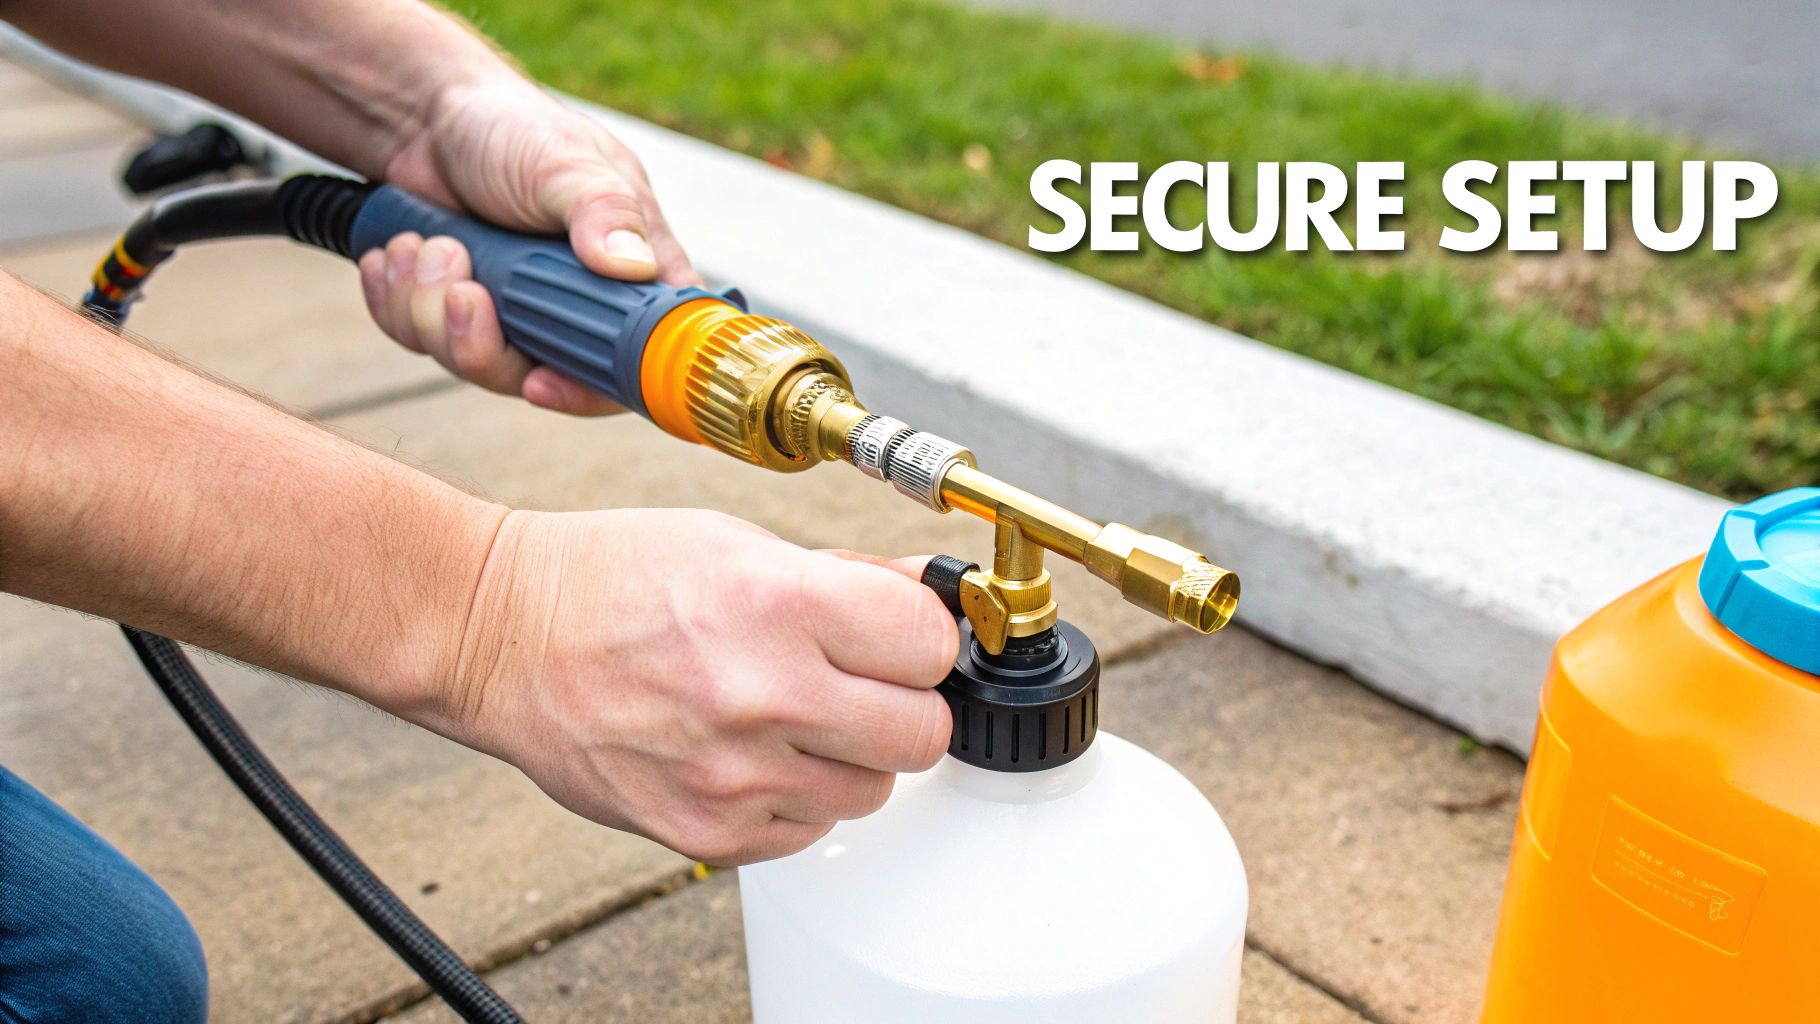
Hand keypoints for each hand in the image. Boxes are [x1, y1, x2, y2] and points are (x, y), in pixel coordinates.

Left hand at [358, 79, 700, 414]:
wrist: (429, 116)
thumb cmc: (516, 128)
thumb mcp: (567, 162)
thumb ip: (605, 211)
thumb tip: (632, 266)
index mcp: (629, 277)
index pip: (634, 362)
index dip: (588, 390)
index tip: (539, 380)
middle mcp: (575, 307)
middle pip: (538, 378)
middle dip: (483, 342)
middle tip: (461, 287)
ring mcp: (513, 317)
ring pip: (470, 363)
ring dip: (429, 309)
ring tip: (423, 244)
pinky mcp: (454, 315)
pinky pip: (421, 341)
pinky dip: (398, 301)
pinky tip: (398, 254)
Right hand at [437, 509, 959, 864]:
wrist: (501, 637)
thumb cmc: (610, 578)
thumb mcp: (737, 541)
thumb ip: (848, 577)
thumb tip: (928, 593)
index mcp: (778, 604)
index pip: (930, 644)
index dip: (921, 635)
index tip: (899, 634)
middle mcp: (763, 696)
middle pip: (922, 733)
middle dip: (904, 702)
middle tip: (860, 679)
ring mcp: (735, 776)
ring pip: (873, 791)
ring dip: (851, 755)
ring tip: (791, 713)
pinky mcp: (708, 833)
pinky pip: (808, 830)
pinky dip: (796, 797)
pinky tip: (750, 750)